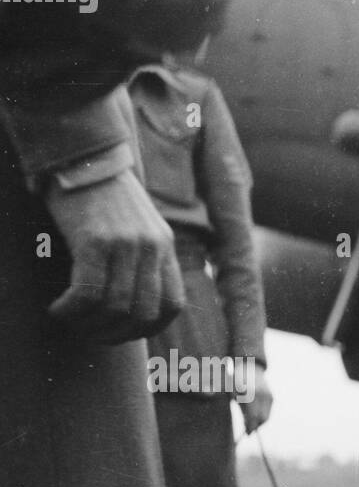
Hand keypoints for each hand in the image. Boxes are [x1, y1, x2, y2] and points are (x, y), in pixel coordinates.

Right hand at [43, 171, 185, 341]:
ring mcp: (125, 244)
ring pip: (116, 308)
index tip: (123, 334)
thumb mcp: (135, 226)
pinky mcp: (95, 240)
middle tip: (91, 334)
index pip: (172, 305)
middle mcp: (151, 248)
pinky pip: (88, 293)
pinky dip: (71, 310)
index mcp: (164, 246)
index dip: (148, 328)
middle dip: (116, 334)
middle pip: (144, 314)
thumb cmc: (100, 194)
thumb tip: (132, 304)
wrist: (79, 152)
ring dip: (89, 325)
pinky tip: (58, 310)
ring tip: (70, 320)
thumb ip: (142, 259)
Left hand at [238, 368, 272, 433]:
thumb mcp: (234, 394)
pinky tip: (254, 413)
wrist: (250, 367)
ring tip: (249, 419)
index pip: (253, 416)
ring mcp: (268, 395)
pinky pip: (268, 412)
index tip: (246, 434)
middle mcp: (261, 395)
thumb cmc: (237, 382)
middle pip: (261, 419)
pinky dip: (262, 416)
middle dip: (254, 426)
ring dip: (258, 422)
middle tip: (247, 429)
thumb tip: (248, 426)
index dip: (250, 426)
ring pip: (266, 417)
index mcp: (250, 393)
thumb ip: (242, 409)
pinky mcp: (272, 397)